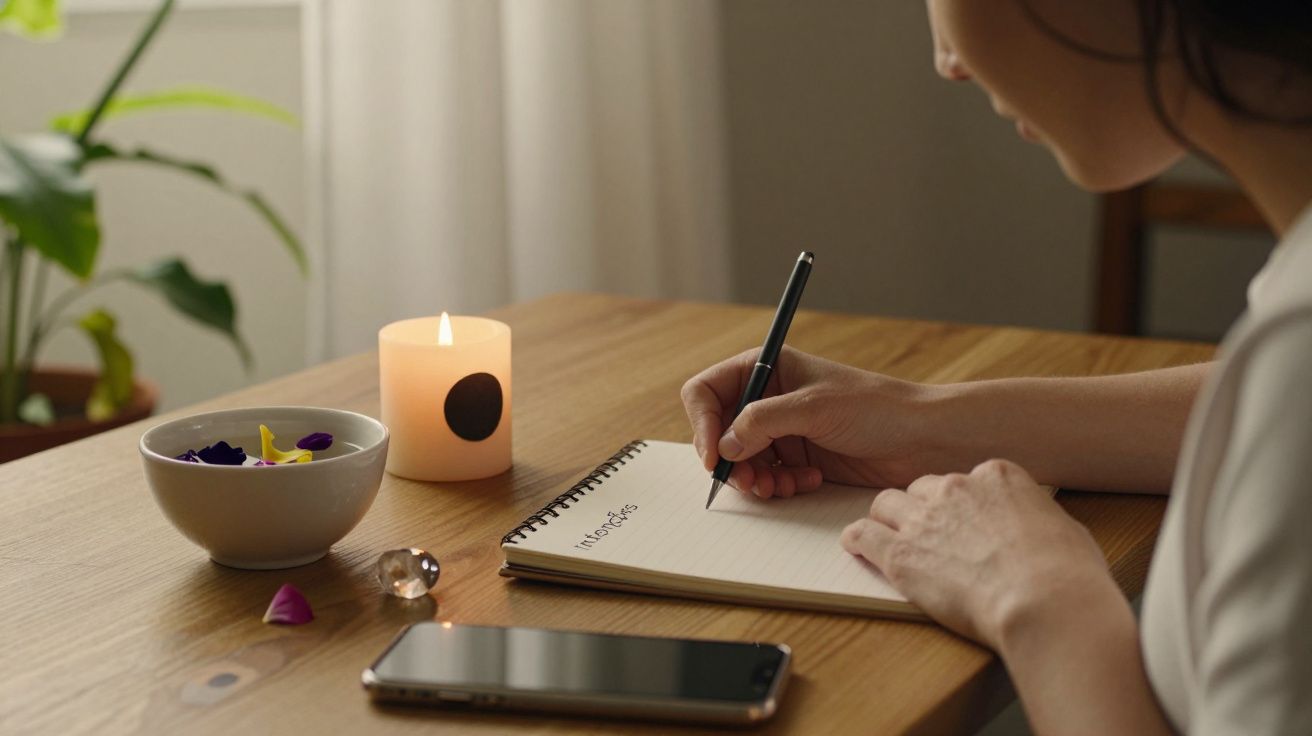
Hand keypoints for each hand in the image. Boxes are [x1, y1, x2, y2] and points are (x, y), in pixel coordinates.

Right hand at [681, 346, 944, 496]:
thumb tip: (725, 445)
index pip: (708, 390)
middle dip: (730, 460)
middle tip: (748, 482)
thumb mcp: (814, 407)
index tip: (713, 456)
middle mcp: (770, 397)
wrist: (923, 439)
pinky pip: (768, 476)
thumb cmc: (878, 408)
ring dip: (754, 478)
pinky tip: (807, 482)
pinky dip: (779, 485)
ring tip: (779, 486)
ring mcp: (784, 429)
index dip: (702, 423)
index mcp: (768, 367)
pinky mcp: (799, 457)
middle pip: (719, 431)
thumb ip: (762, 421)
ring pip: (741, 460)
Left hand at [840, 459, 1114, 647]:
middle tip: (929, 535)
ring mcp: (924, 518)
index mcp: (997, 476)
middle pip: (923, 488)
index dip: (962, 503)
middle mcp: (956, 487)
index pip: (965, 480)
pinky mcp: (901, 553)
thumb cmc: (1067, 574)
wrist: (1045, 601)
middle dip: (924, 509)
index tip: (963, 520)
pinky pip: (863, 535)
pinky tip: (857, 545)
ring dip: (888, 520)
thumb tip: (1036, 531)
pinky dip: (858, 539)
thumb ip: (1035, 521)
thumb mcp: (1063, 530)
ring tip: (888, 537)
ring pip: (887, 504)